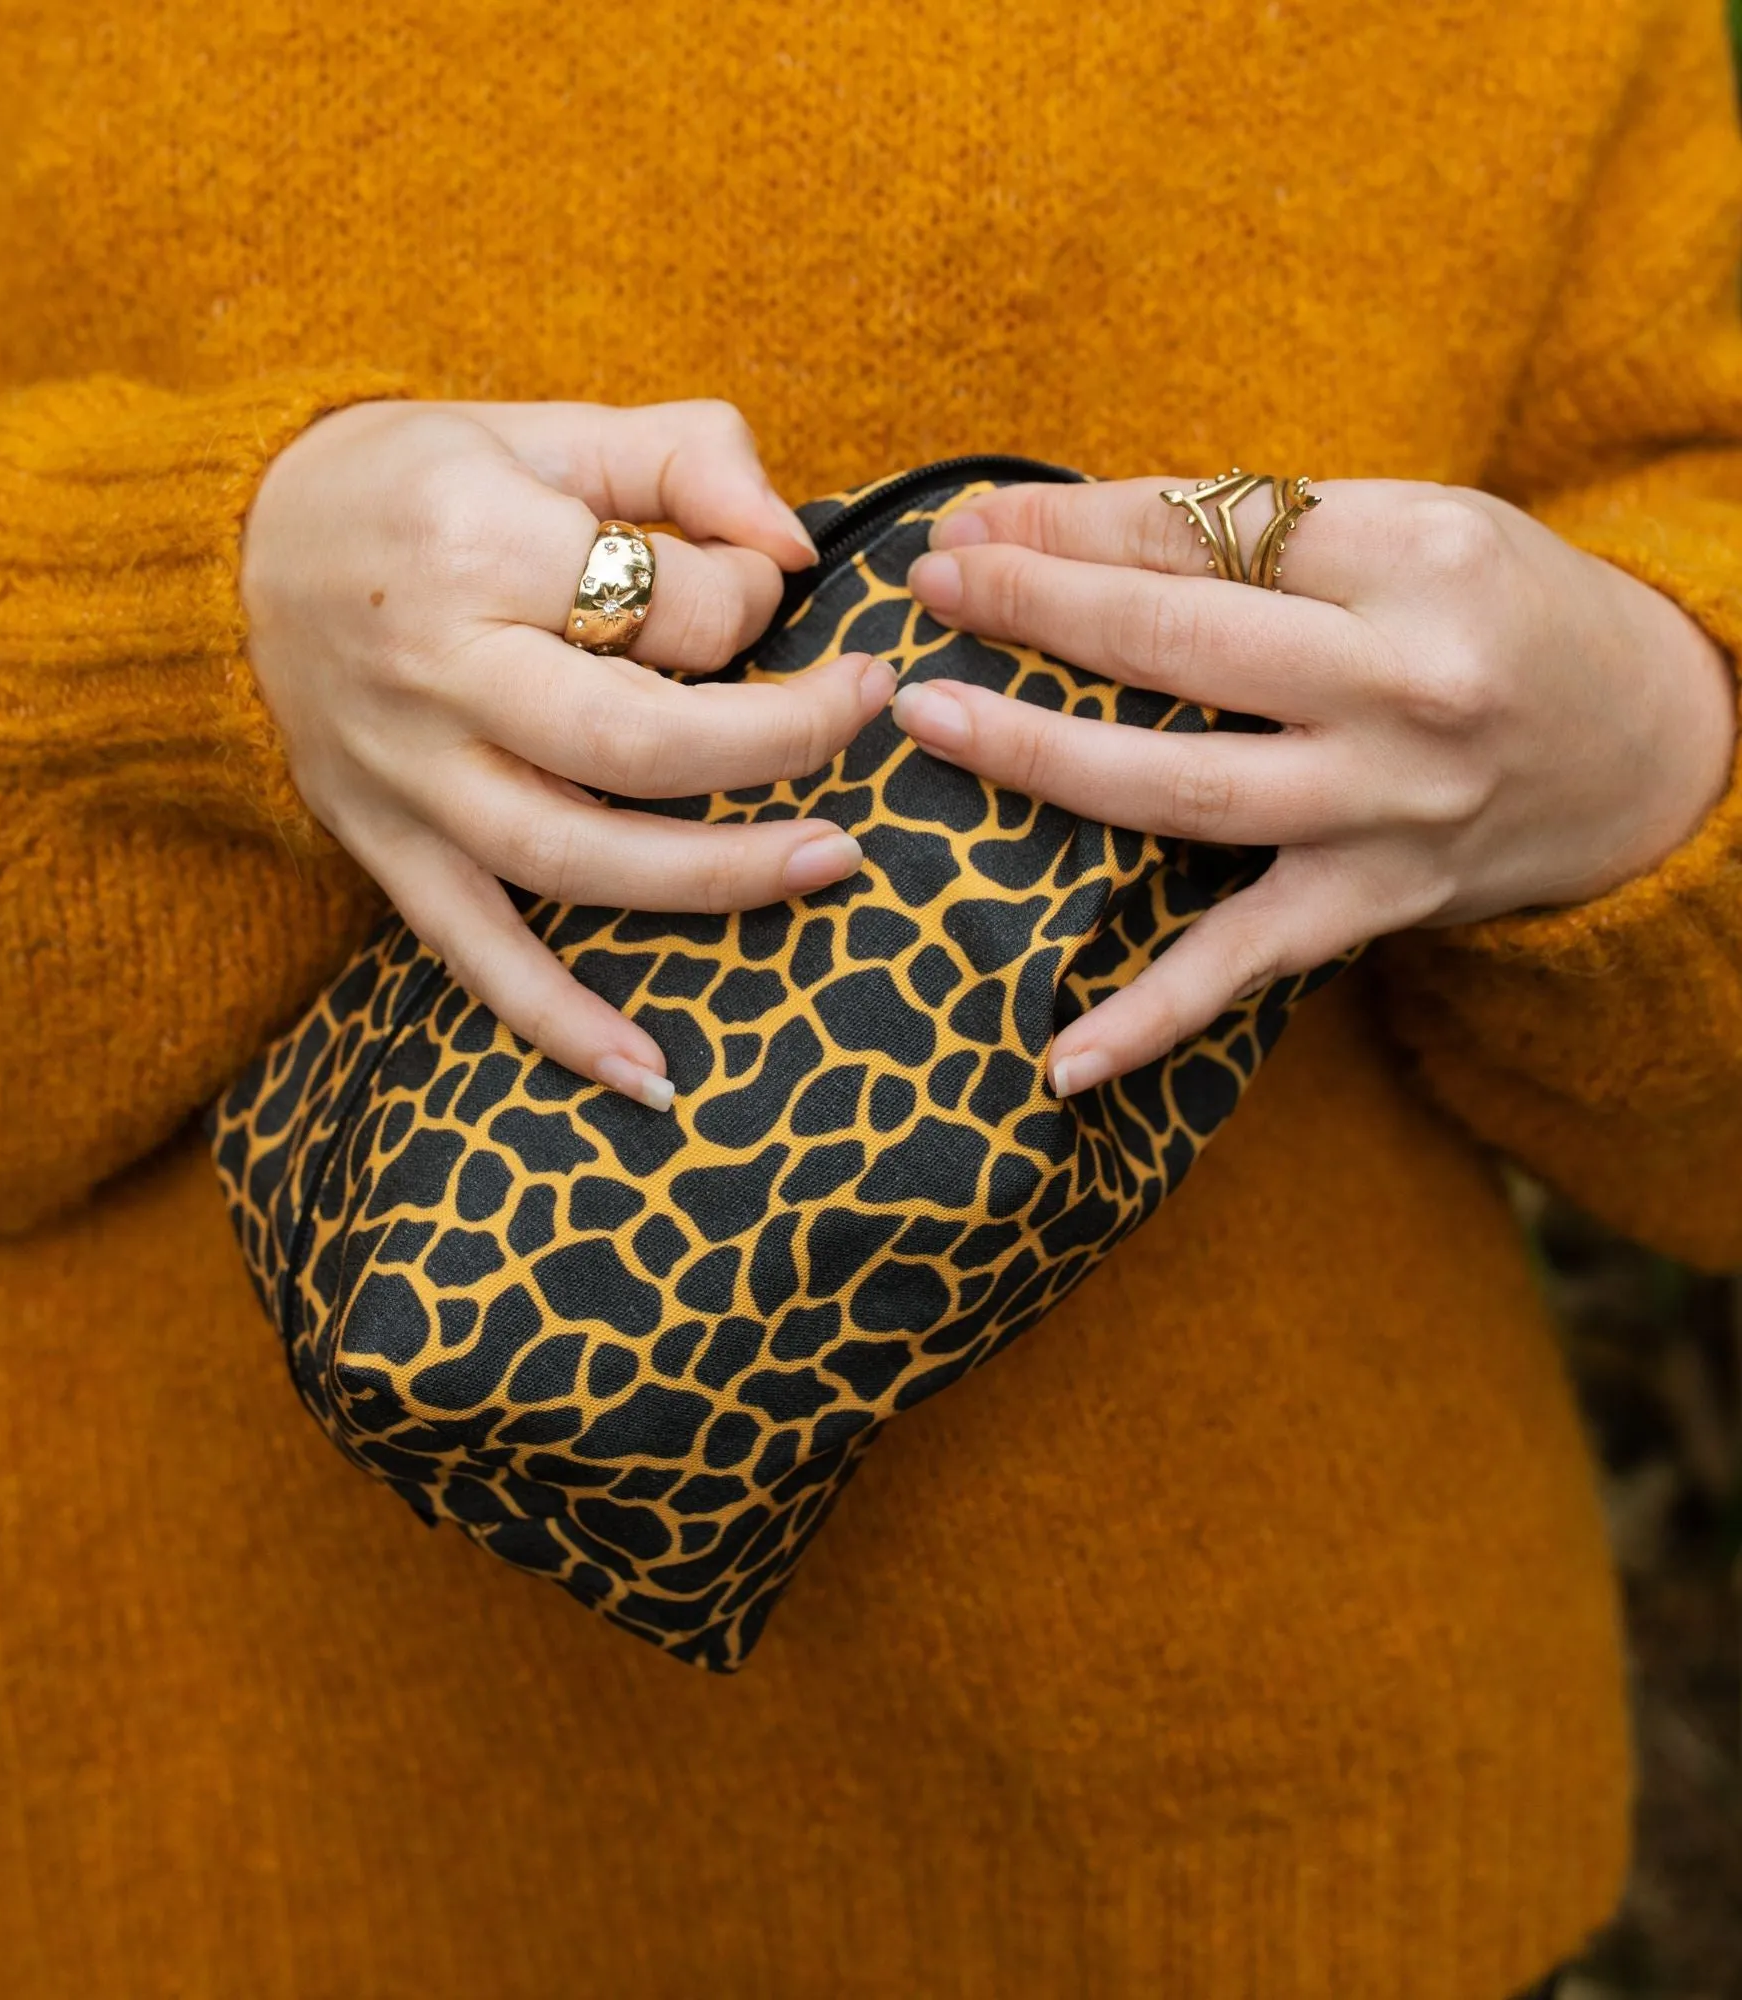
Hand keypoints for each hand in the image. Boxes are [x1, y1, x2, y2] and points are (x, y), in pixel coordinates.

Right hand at [242, 398, 893, 1105]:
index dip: (748, 595)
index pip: (662, 601)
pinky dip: (559, 1022)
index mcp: (474, 546)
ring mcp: (407, 779)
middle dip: (776, 740)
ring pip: (575, 857)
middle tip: (867, 716)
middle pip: (636, 741)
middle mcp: (436, 674)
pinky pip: (474, 953)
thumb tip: (798, 544)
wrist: (226, 556)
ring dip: (715, 877)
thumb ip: (684, 455)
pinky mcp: (385, 848)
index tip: (762, 582)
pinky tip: (650, 1076)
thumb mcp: (541, 423)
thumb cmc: (408, 482)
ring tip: (830, 863)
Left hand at [894, 476, 1736, 1095]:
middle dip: (1034, 610)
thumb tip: (1057, 533)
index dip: (1067, 527)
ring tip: (931, 724)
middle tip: (929, 591)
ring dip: (1040, 759)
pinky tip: (1058, 1059)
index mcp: (1416, 558)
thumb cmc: (1504, 614)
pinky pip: (1242, 965)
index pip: (1203, 531)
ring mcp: (1386, 809)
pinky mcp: (1374, 904)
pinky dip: (1150, 1018)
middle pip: (1178, 646)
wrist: (1651, 745)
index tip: (965, 529)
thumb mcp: (1412, 530)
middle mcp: (1404, 685)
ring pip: (1181, 790)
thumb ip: (1258, 535)